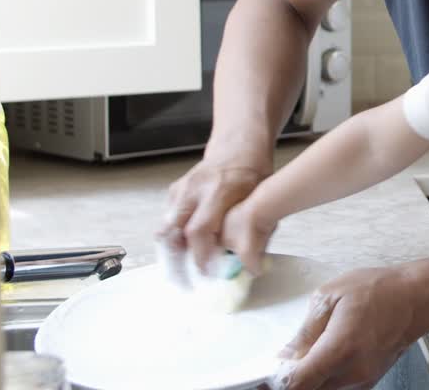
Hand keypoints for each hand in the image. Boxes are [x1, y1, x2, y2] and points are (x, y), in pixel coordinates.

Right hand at [158, 154, 268, 270]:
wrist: (237, 146)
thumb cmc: (254, 172)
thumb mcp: (263, 198)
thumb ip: (256, 228)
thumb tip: (252, 265)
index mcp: (219, 190)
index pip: (199, 230)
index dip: (200, 255)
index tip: (208, 273)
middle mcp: (195, 189)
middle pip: (172, 232)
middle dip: (177, 262)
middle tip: (185, 283)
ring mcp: (181, 189)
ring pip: (164, 229)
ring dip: (171, 254)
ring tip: (181, 275)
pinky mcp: (174, 192)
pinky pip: (167, 221)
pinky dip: (173, 240)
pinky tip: (184, 254)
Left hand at [278, 266, 422, 389]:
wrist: (416, 299)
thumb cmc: (378, 290)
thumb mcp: (332, 296)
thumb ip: (305, 330)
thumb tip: (285, 355)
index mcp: (340, 348)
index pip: (298, 383)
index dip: (277, 382)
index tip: (267, 374)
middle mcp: (352, 372)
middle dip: (292, 380)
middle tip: (285, 363)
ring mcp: (362, 380)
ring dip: (309, 379)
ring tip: (308, 356)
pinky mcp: (368, 381)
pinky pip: (337, 388)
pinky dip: (325, 379)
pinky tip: (325, 358)